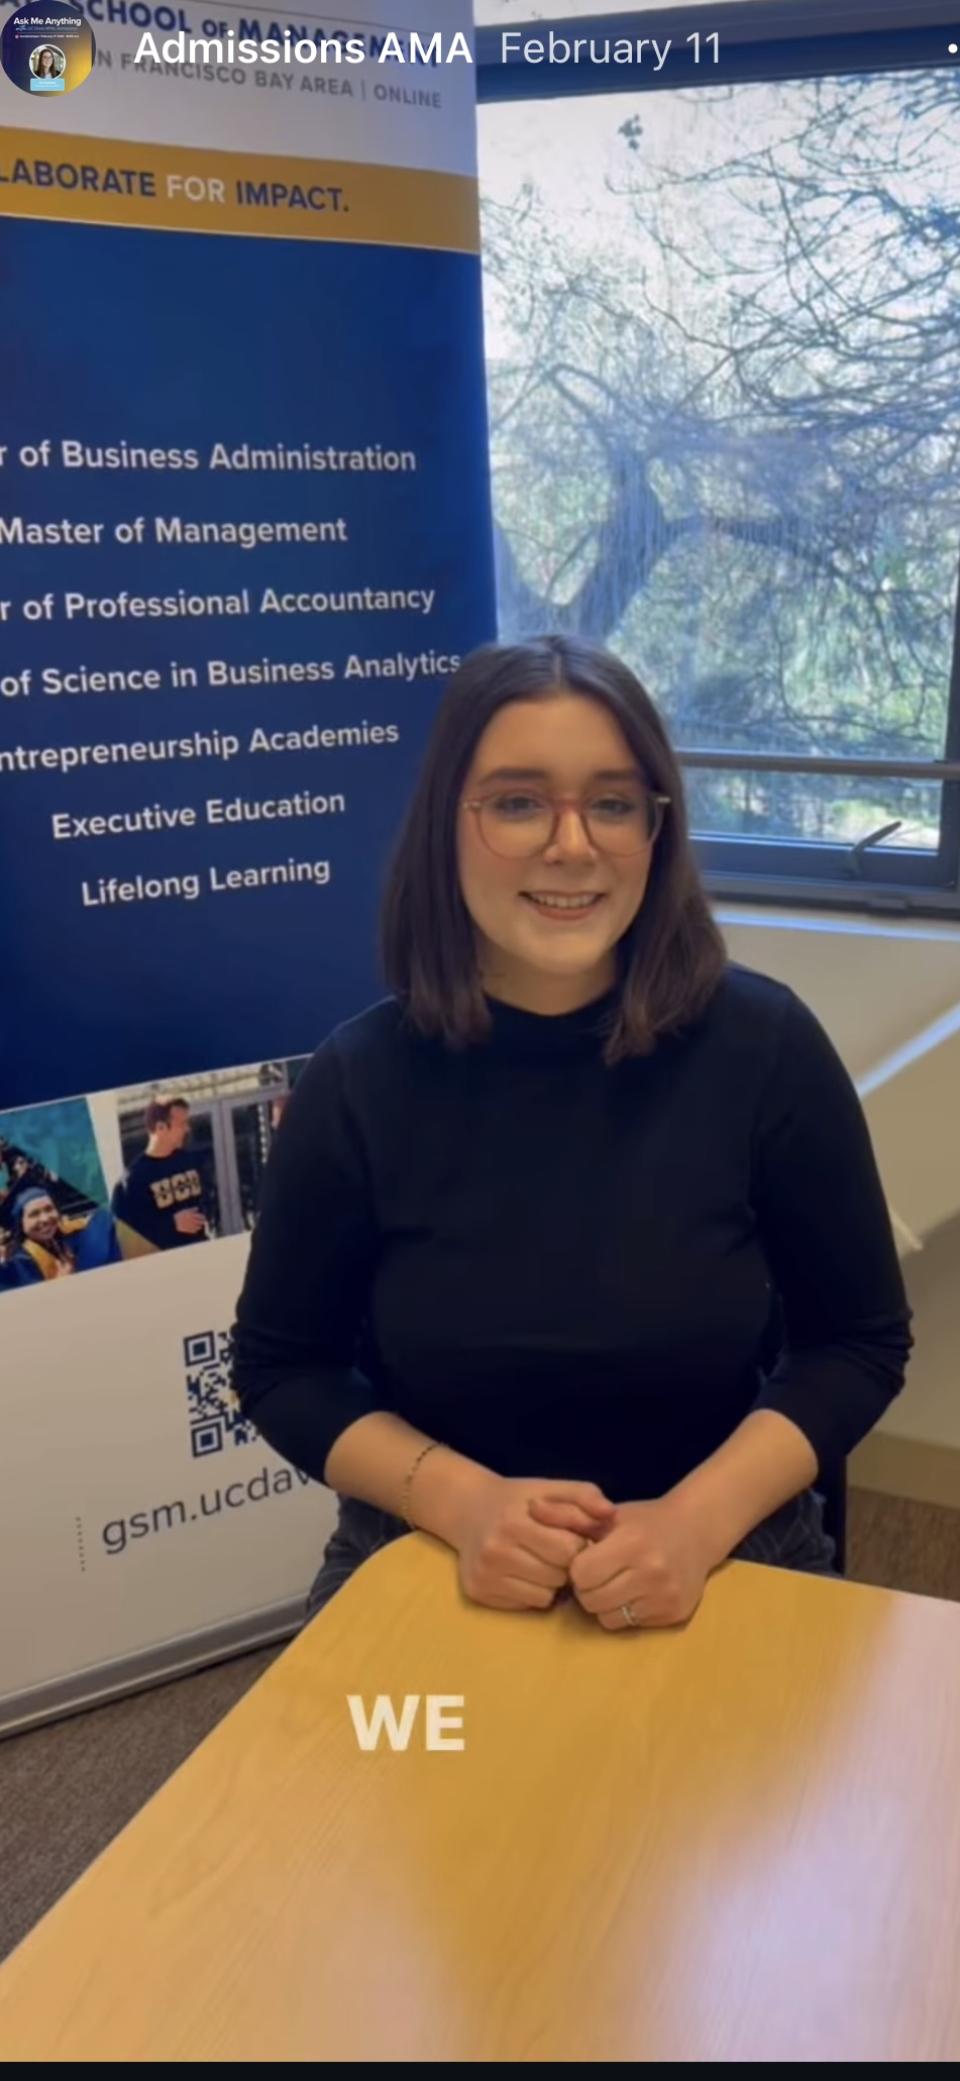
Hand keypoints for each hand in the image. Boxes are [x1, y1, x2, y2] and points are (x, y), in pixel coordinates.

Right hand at [174, 1209, 205, 1234]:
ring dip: (200, 1226)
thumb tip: (197, 1208)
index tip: (204, 1217)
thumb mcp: (185, 1211)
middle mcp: (190, 1220)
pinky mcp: (187, 1230)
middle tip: (204, 1221)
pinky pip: (193, 1230)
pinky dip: (196, 1230)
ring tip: (201, 1225)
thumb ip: (191, 1209)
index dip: (202, 1216)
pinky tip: (197, 1229)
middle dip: (202, 1221)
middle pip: (199, 1221)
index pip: (199, 1216)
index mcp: (190, 1215)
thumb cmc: (179, 1216)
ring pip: (196, 1226)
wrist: (172, 1222)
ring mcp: (188, 1225)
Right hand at [449, 1473, 615, 1611]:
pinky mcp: (478, 1593)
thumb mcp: (551, 1488)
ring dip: (550, 1582)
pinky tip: (523, 1572)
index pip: (567, 1550)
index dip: (576, 1544)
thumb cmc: (518, 1499)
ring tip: (539, 1560)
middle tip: (553, 1549)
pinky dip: (533, 1592)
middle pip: (557, 1576)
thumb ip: (584, 1496)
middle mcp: (495, 1551)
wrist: (468, 1508)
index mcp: (514, 1522)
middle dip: (564, 1565)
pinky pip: (527, 1605)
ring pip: (545, 1596)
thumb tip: (610, 1513)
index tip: (570, 1536)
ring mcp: (484, 1575)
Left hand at [531, 1493, 711, 1630]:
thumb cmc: (645, 1521)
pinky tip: (635, 1592)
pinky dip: (626, 1612)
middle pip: (592, 1600)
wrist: (697, 1530)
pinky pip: (630, 1625)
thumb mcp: (608, 1515)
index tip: (585, 1559)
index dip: (577, 1569)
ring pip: (608, 1618)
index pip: (581, 1574)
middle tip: (598, 1575)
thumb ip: (567, 1514)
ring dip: (604, 1604)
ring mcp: (665, 1595)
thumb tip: (530, 1507)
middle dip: (587, 1589)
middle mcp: (651, 1571)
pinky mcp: (674, 1613)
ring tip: (615, 1584)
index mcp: (632, 1542)